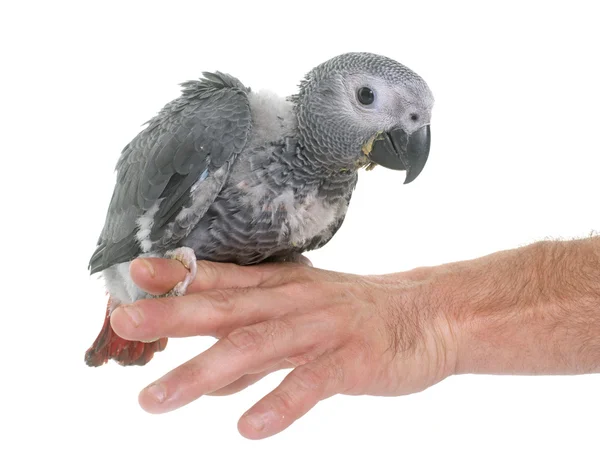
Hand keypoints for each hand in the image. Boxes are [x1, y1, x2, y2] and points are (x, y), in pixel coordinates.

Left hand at [111, 258, 457, 438]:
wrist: (430, 313)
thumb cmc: (357, 316)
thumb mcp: (301, 318)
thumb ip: (253, 347)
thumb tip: (209, 380)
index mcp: (280, 288)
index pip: (221, 278)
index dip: (177, 275)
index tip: (134, 274)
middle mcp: (293, 302)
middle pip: (226, 308)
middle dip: (172, 315)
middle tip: (125, 322)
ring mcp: (321, 328)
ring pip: (256, 346)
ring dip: (203, 371)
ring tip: (156, 400)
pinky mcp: (352, 359)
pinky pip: (311, 382)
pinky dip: (279, 403)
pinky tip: (249, 427)